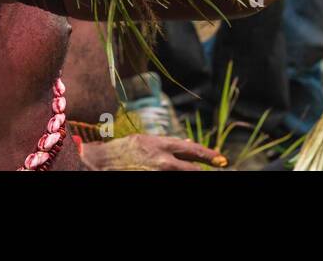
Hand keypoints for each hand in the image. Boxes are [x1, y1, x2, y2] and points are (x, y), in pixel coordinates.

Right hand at [80, 134, 226, 170]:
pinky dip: (174, 178)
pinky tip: (173, 175)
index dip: (208, 155)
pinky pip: (170, 181)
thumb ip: (168, 144)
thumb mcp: (147, 141)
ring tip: (188, 170)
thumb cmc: (124, 149)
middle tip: (216, 167)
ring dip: (186, 174)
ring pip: (183, 176)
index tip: (221, 159)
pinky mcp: (151, 181)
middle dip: (202, 170)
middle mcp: (162, 161)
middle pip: (192, 168)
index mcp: (162, 145)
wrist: (101, 162)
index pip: (192, 150)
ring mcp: (157, 173)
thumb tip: (188, 145)